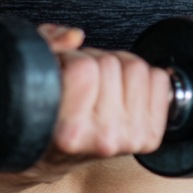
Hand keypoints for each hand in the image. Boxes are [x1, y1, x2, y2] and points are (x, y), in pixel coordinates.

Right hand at [32, 24, 171, 167]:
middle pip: (110, 63)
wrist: (51, 156)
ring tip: (99, 88)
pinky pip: (159, 79)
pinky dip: (141, 78)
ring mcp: (129, 138)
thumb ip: (46, 46)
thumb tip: (75, 36)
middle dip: (92, 63)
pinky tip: (120, 93)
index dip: (69, 59)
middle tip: (80, 84)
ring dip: (117, 69)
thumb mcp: (34, 75)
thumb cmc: (44, 115)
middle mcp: (103, 139)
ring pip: (136, 67)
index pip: (83, 67)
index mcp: (70, 131)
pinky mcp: (149, 135)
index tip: (61, 74)